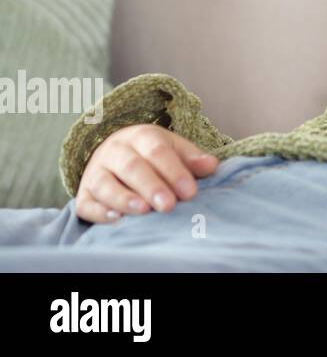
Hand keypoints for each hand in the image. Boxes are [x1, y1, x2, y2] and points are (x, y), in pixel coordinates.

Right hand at [74, 123, 220, 224]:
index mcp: (141, 136)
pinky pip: (86, 203)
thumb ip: (192, 158)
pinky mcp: (84, 193)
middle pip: (132, 167)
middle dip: (151, 186)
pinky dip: (99, 212)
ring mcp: (96, 172)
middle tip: (169, 205)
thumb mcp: (174, 148)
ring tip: (143, 211)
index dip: (174, 171)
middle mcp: (115, 152)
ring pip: (105, 184)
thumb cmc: (152, 154)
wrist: (115, 151)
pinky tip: (116, 219)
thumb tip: (212, 166)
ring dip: (124, 198)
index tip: (190, 192)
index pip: (158, 151)